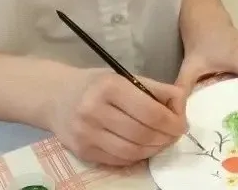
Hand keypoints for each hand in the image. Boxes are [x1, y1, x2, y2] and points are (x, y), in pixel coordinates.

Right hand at [41, 67, 187, 166]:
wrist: (55, 96)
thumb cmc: (95, 83)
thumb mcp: (124, 76)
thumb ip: (154, 89)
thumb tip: (182, 104)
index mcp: (109, 87)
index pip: (150, 112)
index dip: (172, 122)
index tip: (182, 124)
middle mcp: (95, 111)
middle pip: (143, 134)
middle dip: (166, 137)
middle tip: (174, 134)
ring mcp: (87, 134)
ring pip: (132, 152)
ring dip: (154, 150)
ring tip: (162, 142)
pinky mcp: (83, 152)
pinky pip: (119, 160)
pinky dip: (137, 156)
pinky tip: (143, 148)